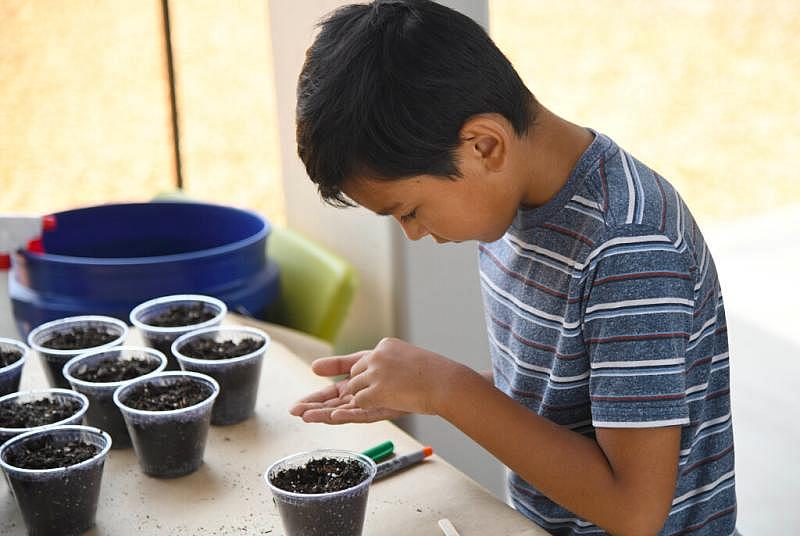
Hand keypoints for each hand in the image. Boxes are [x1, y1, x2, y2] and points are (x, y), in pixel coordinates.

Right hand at [289, 350, 406, 423]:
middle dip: (314, 409)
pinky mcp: (384, 409)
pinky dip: (348, 415)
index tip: (295, 408)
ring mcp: (372, 404)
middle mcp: (362, 398)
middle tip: (295, 413)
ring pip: (343, 411)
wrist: (434, 379)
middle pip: (333, 405)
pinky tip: (335, 415)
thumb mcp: (366, 360)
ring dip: (324, 413)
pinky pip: (362, 413)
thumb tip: (313, 367)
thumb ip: (340, 364)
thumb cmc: (403, 366)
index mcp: (356, 386)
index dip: (313, 401)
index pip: (330, 395)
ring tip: (306, 417)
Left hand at [341, 337, 459, 415]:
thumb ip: (393, 362)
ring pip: (354, 388)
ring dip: (366, 396)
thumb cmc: (436, 375)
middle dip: (363, 385)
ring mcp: (376, 373)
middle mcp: (377, 355)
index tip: (365, 380)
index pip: (364, 359)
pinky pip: (360, 401)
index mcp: (386, 345)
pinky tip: (385, 405)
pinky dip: (368, 407)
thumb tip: (382, 376)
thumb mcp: (411, 359)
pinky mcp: (377, 391)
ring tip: (387, 400)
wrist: (448, 384)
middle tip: (379, 395)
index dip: (367, 374)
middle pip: (355, 373)